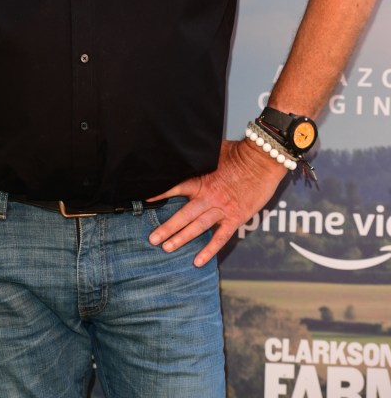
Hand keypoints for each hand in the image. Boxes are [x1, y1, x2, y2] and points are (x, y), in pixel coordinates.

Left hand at [147, 138, 286, 266]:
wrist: (263, 160)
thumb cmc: (240, 153)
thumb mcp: (214, 151)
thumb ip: (199, 156)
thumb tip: (184, 148)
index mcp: (202, 180)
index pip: (176, 188)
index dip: (161, 195)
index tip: (146, 201)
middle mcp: (208, 196)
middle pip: (183, 214)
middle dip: (166, 227)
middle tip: (152, 239)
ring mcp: (221, 209)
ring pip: (197, 227)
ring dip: (181, 239)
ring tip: (166, 248)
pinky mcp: (235, 218)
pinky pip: (220, 237)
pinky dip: (209, 250)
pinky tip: (197, 261)